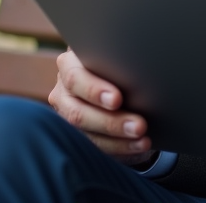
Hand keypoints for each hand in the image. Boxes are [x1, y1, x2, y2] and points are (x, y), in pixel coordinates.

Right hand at [48, 49, 156, 164]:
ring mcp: (66, 115)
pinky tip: (138, 145)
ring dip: (117, 140)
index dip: (95, 90)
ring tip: (142, 139)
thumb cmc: (118, 62)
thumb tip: (143, 73)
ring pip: (85, 135)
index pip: (75, 78)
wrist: (116, 78)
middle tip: (139, 126)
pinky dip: (119, 147)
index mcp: (69, 64)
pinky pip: (93, 147)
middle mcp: (62, 91)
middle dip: (111, 122)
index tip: (117, 99)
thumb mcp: (115, 58)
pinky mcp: (75, 134)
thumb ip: (119, 63)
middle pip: (78, 112)